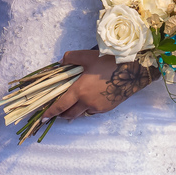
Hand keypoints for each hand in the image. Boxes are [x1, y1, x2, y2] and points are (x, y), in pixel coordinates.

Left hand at [44, 49, 158, 119]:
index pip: (61, 105)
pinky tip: (89, 99)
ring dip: (75, 111)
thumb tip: (61, 62)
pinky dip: (87, 108)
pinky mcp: (107, 108)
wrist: (132, 71)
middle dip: (62, 115)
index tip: (44, 118)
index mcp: (79, 91)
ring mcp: (98, 107)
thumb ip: (70, 58)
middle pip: (70, 114)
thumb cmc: (108, 62)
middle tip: (58, 112)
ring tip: (74, 104)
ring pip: (82, 113)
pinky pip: (93, 111)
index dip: (51, 112)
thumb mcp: (87, 56)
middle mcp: (87, 102)